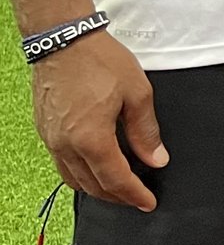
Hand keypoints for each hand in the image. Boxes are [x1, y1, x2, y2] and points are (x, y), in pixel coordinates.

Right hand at [30, 29, 165, 209]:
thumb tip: (157, 159)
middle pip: (92, 185)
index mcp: (90, 139)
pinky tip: (94, 168)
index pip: (115, 180)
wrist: (63, 41)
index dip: (133, 195)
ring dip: (96, 188)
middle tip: (137, 198)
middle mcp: (65, 145)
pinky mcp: (45, 131)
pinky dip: (80, 174)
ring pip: (73, 178)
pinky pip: (62, 164)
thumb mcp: (137, 94)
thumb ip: (146, 132)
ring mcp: (51, 140)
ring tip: (119, 188)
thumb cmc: (100, 62)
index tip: (148, 202)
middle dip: (116, 196)